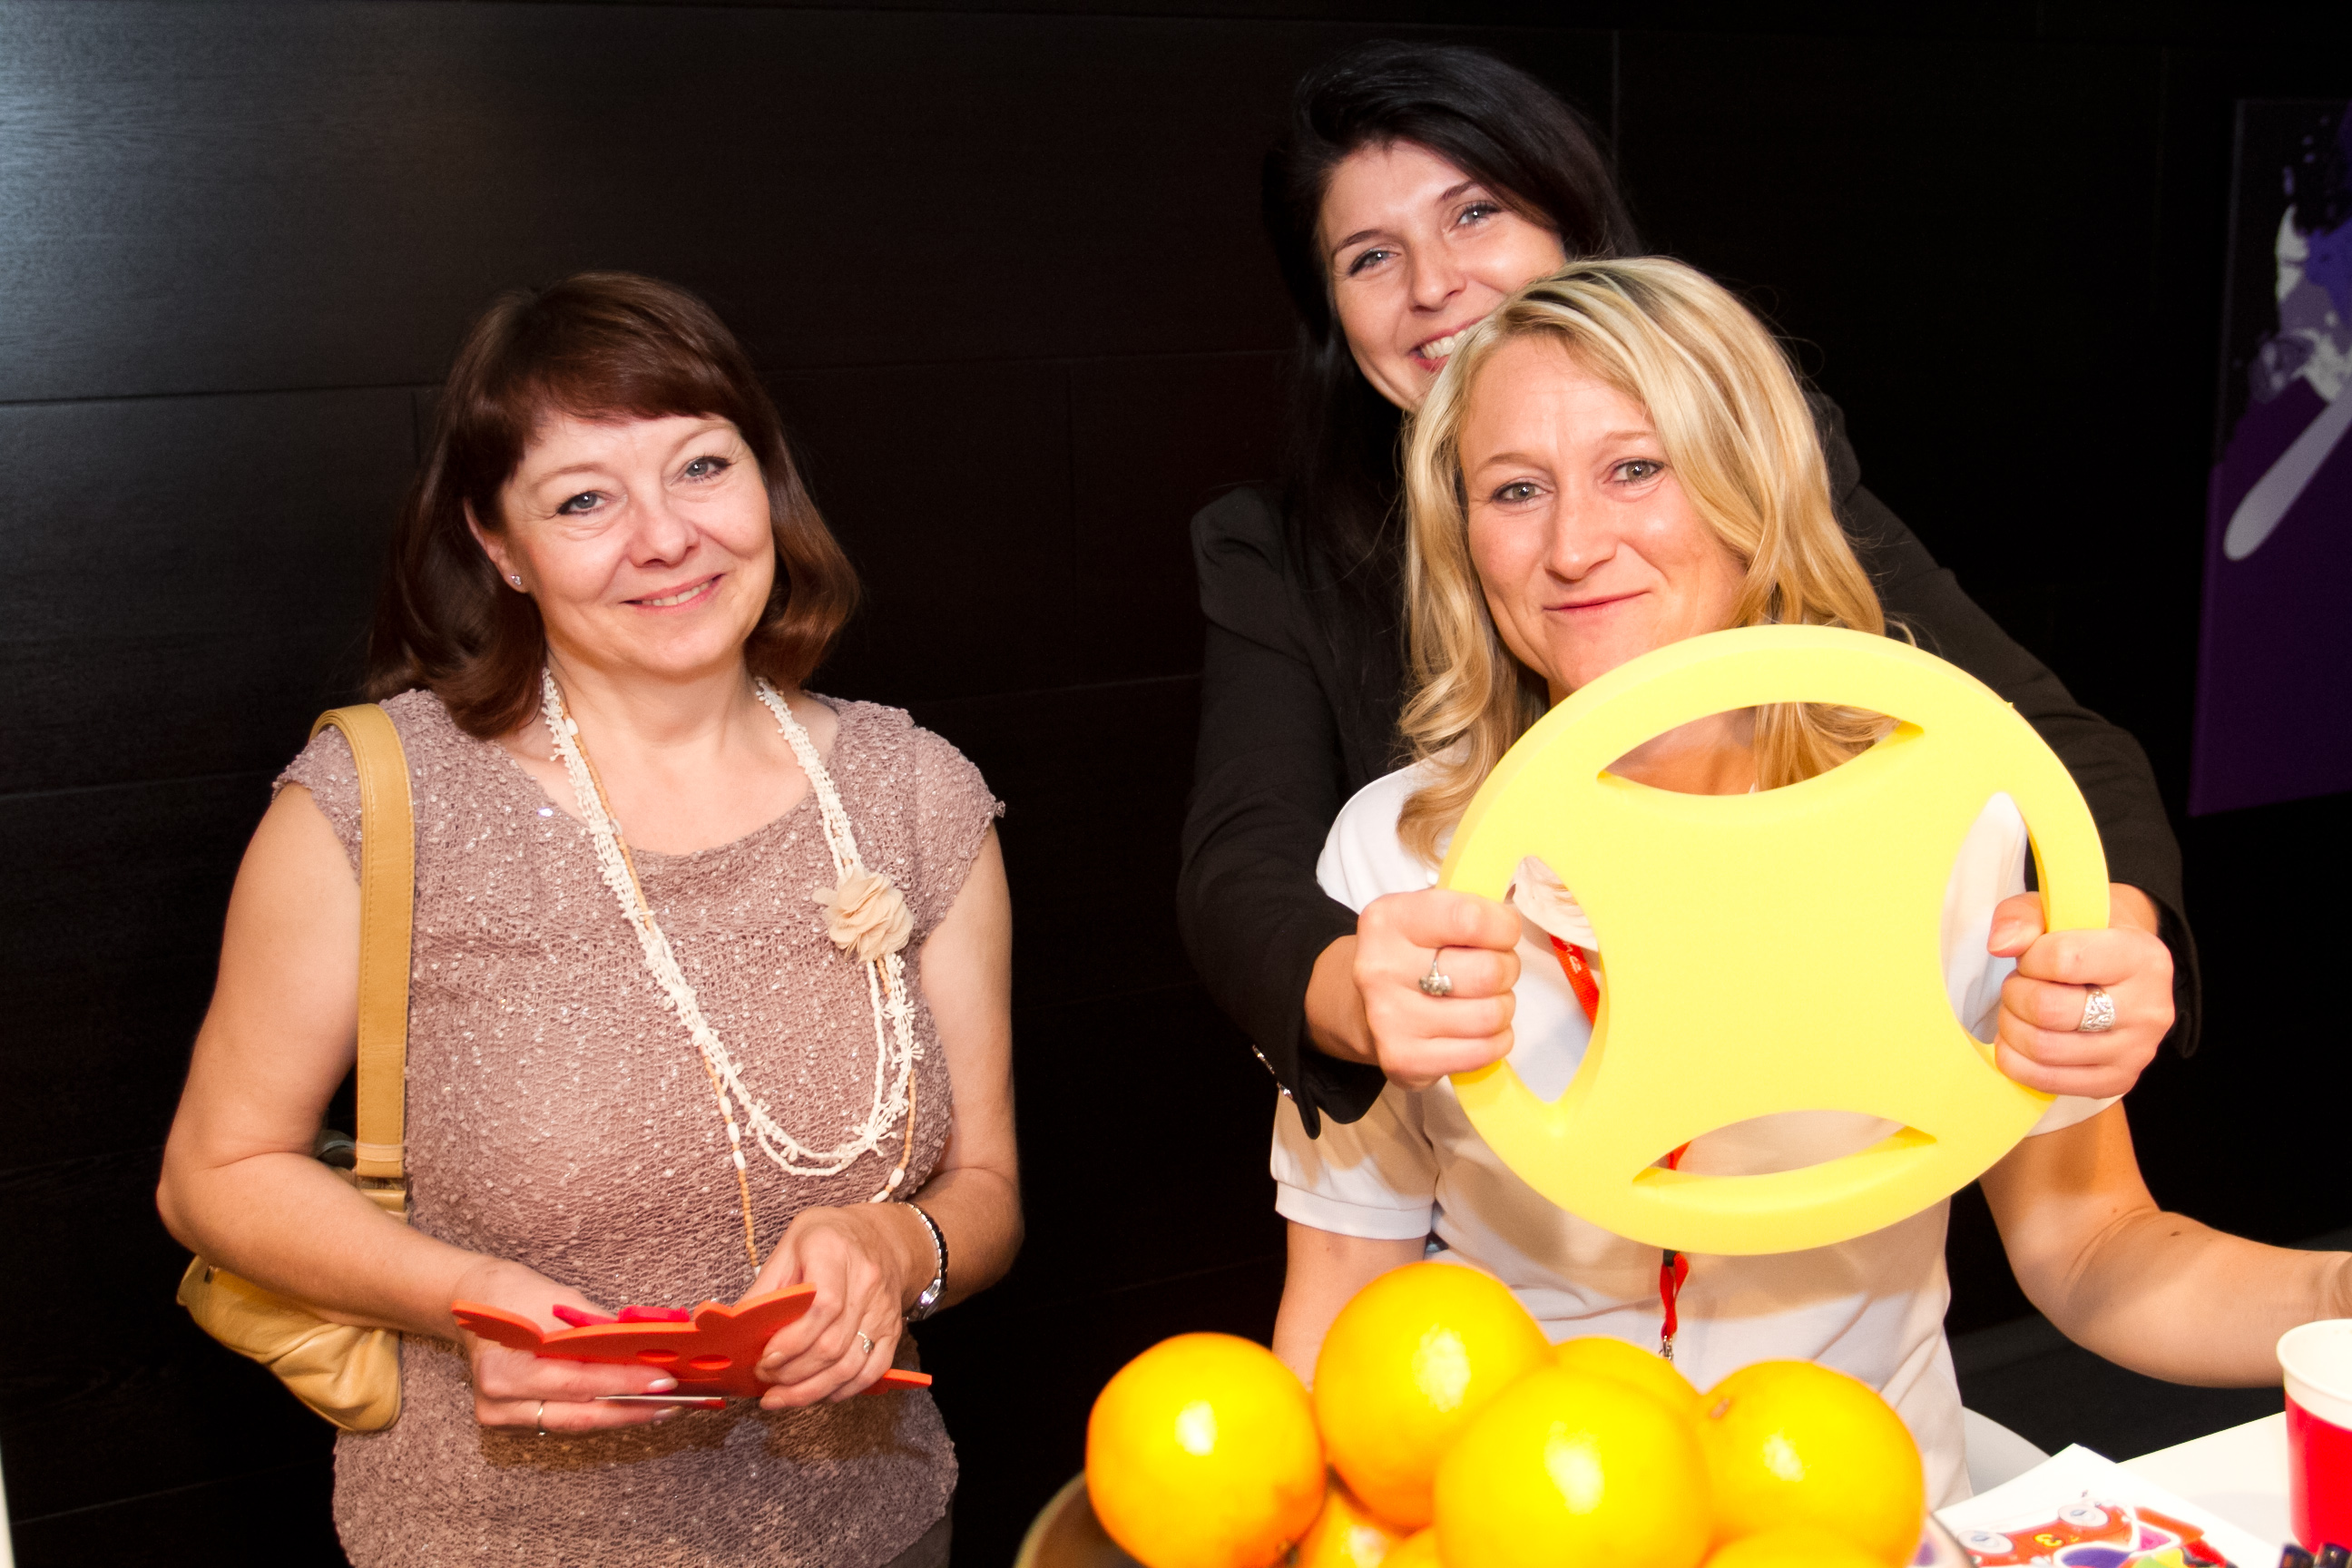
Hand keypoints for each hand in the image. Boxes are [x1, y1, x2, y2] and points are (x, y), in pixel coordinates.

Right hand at [451, 1256, 681, 1432]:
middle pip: (580, 1415)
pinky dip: (602, 1414)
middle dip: (633, 1408)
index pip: (576, 1382)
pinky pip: (566, 1422)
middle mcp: (499, 1400)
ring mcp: (502, 1417)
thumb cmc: (515, 1294)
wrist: (473, 1301)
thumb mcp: (559, 1300)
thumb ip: (598, 1329)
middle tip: (677, 1401)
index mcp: (504, 1367)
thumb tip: (649, 1344)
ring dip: (624, 1416)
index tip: (665, 1379)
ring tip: (666, 1407)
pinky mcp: (510, 1423)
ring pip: (577, 1425)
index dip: (624, 1383)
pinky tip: (635, 1407)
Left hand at [747, 1204, 926, 1407]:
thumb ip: (765, 1287)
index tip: (765, 1359)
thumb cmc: (828, 1239)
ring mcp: (883, 1309)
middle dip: (793, 1373)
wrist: (882, 1236)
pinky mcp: (893, 1330)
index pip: (822, 1306)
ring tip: (781, 1398)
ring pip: (851, 1365)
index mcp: (834, 1252)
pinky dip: (843, 1390)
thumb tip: (736, 1329)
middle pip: (832, 1344)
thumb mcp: (789, 1247)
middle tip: (765, 1380)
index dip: (792, 1341)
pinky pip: (872, 1371)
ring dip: (812, 1390)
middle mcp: (866, 1281)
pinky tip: (818, 1393)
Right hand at [1353, 888, 1521, 1089]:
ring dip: (1502, 1007)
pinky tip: (1481, 1030)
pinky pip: (1483, 1051)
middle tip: (1495, 971)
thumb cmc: (1411, 956)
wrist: (1364, 1008)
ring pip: (1490, 1015)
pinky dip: (1496, 1040)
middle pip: (1487, 972)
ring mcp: (1390, 1019)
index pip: (1469, 919)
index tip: (1504, 932)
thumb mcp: (1424, 917)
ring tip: (1485, 1000)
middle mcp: (1382, 969)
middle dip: (1507, 970)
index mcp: (1389, 920)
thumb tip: (1512, 921)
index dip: (1503, 927)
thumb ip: (1467, 912)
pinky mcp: (1404, 1060)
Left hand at [1987, 884, 2173, 1098]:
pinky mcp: (2119, 1080)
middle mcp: (2150, 1008)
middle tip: (2018, 985)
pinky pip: (2047, 1081)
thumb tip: (2000, 945)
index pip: (2065, 960)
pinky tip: (2018, 1040)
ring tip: (2018, 1010)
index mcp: (2143, 957)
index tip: (2031, 956)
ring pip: (2044, 1048)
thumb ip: (2023, 916)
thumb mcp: (2058, 909)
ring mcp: (2137, 1051)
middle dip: (2015, 995)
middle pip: (2050, 1011)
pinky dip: (2016, 1061)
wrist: (2125, 972)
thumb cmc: (2086, 936)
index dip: (2030, 958)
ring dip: (2012, 1027)